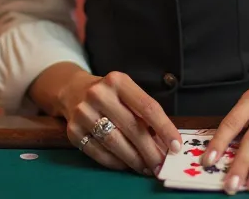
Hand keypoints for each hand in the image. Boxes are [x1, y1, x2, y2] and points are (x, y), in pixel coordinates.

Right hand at [60, 71, 181, 176]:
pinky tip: (127, 165)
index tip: (176, 146)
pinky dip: (116, 162)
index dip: (164, 128)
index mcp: (118, 81)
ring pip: (115, 143)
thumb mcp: (126, 92)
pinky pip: (99, 153)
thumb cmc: (109, 94)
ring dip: (135, 159)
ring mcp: (83, 112)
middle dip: (151, 150)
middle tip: (162, 164)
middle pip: (132, 127)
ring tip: (147, 167)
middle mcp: (99, 94)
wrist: (72, 90)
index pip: (147, 107)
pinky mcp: (73, 131)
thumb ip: (145, 113)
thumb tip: (166, 144)